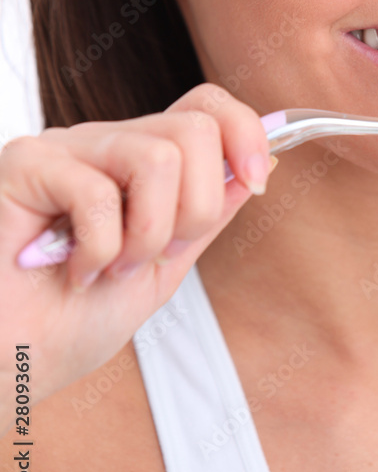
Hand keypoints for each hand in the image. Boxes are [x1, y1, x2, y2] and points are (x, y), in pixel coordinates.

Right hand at [0, 83, 273, 433]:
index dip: (247, 132)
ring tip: (112, 268)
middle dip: (197, 207)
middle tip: (153, 255)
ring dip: (149, 235)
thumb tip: (259, 167)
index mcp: (140, 161)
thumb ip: (207, 216)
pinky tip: (72, 271)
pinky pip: (98, 192)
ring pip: (159, 156)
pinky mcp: (25, 164)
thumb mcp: (164, 268)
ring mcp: (65, 148)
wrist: (11, 366)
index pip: (207, 105)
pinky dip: (99, 250)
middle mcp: (106, 143)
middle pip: (196, 128)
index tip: (259, 182)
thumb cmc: (71, 323)